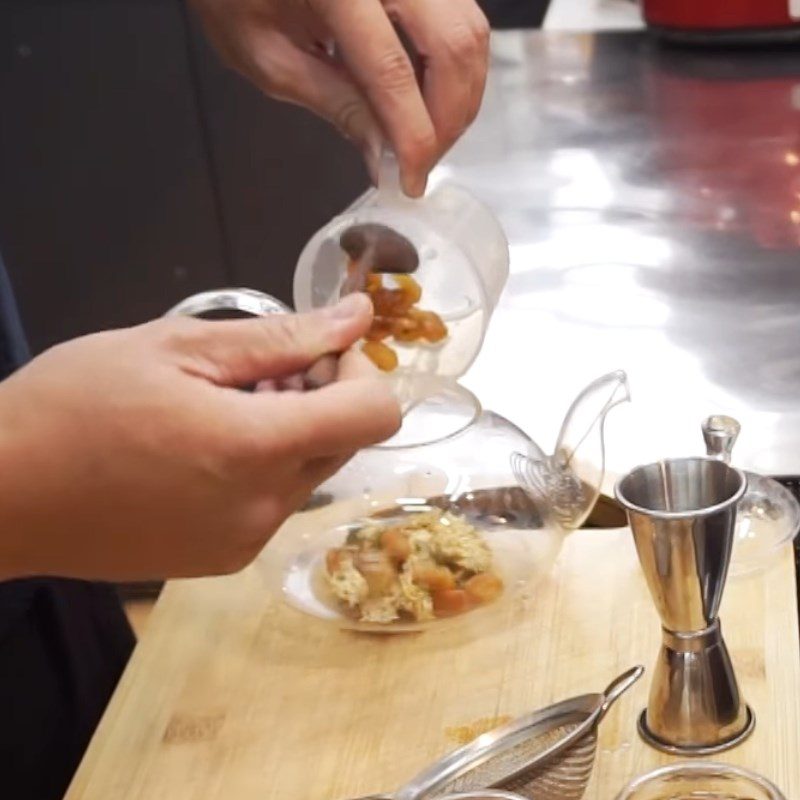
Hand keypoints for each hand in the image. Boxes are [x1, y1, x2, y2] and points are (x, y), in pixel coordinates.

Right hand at [0, 294, 399, 580]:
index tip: (314, 353)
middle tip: (255, 373)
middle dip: (319, 398)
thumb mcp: (177, 347)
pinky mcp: (223, 560)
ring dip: (289, 433)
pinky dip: (262, 470)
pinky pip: (274, 504)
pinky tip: (203, 450)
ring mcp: (245, 542)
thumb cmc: (74, 405)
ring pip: (310, 472)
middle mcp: (264, 507)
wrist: (1, 495)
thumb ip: (282, 336)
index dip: (360, 372)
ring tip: (219, 408)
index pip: (375, 414)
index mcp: (256, 449)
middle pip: (345, 442)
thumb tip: (358, 318)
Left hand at [189, 0, 489, 196]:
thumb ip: (335, 104)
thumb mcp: (270, 58)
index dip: (412, 136)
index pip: (392, 71)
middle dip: (449, 119)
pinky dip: (454, 68)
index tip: (411, 180)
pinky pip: (463, 18)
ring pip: (471, 31)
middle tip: (424, 161)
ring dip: (459, 95)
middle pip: (454, 45)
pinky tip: (430, 98)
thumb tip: (382, 154)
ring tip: (427, 134)